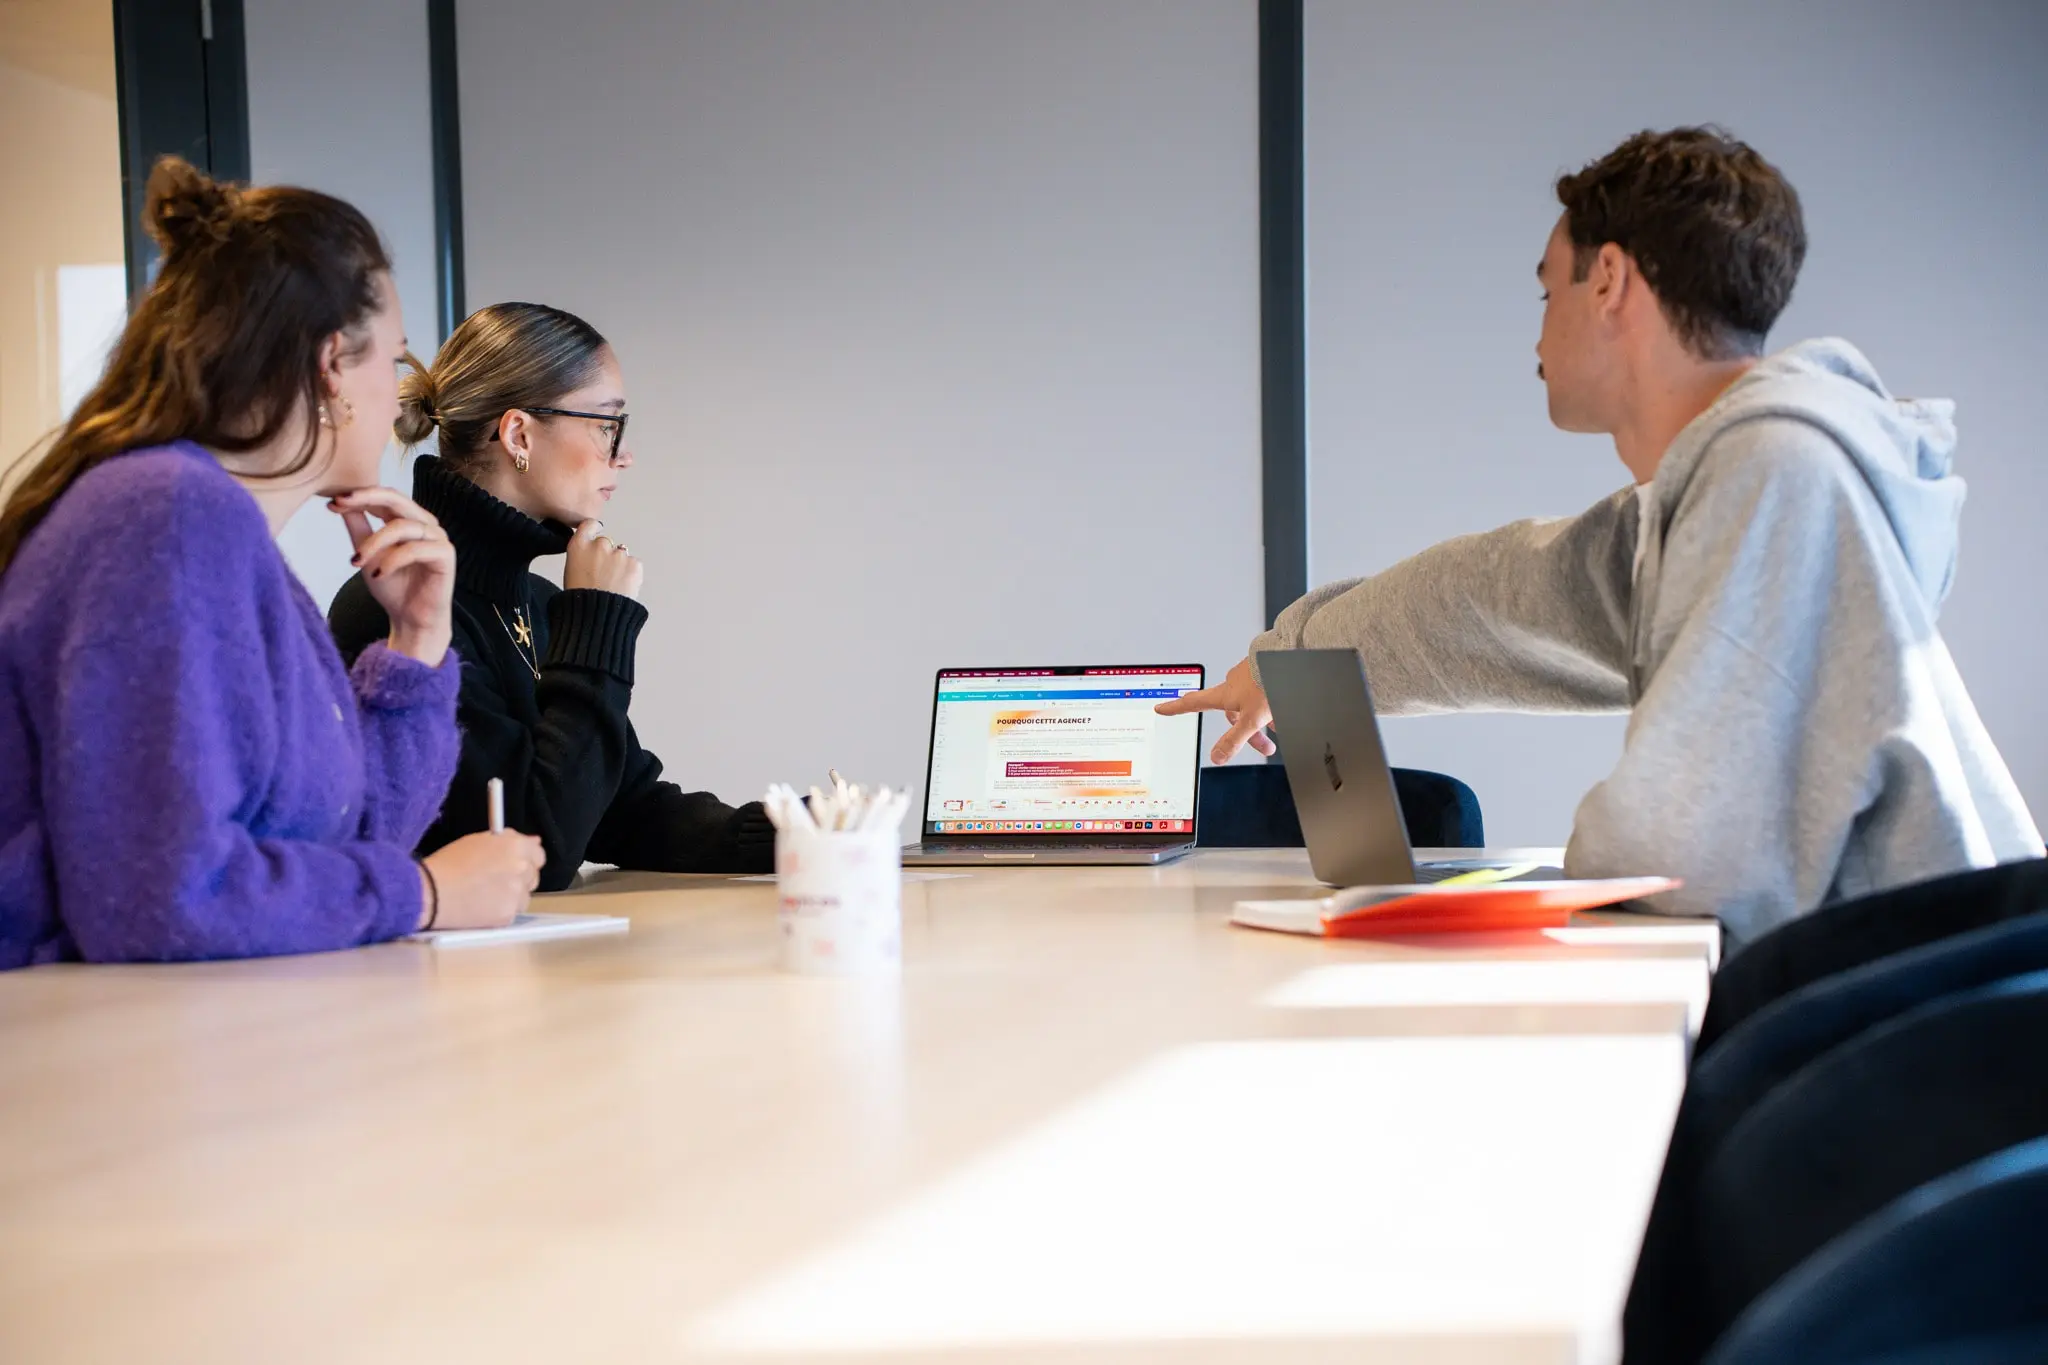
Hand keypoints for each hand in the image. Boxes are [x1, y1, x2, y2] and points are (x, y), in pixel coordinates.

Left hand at [331, 487, 453, 664]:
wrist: (411, 619)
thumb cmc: (393, 587)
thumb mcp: (367, 553)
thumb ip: (358, 527)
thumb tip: (339, 502)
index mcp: (407, 519)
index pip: (384, 497)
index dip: (359, 495)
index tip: (332, 501)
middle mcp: (424, 523)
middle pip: (396, 500)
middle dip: (366, 499)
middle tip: (341, 504)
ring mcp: (437, 537)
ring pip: (402, 526)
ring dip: (374, 542)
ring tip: (357, 562)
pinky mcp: (445, 554)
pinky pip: (415, 549)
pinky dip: (392, 560)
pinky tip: (378, 574)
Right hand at [420, 831, 545, 929]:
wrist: (430, 893)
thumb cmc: (448, 864)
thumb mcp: (477, 841)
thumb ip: (508, 840)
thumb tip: (533, 841)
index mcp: (515, 846)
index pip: (538, 854)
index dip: (526, 859)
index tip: (516, 863)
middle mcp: (521, 869)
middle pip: (533, 875)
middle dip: (519, 877)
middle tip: (494, 880)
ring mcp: (516, 893)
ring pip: (524, 897)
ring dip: (511, 896)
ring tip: (484, 894)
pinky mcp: (507, 915)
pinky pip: (512, 912)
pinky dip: (501, 911)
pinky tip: (480, 906)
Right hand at [564, 520, 643, 598]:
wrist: (597, 616)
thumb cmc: (580, 599)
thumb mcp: (570, 572)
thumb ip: (581, 556)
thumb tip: (590, 556)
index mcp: (579, 546)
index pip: (589, 525)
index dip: (594, 529)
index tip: (596, 533)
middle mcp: (599, 545)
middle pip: (606, 543)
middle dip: (606, 555)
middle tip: (604, 574)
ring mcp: (618, 554)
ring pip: (621, 555)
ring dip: (620, 565)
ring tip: (613, 585)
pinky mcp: (634, 564)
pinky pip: (634, 565)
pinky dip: (631, 574)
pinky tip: (623, 586)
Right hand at [1155, 656, 1276, 762]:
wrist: (1285, 657)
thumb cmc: (1266, 682)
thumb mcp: (1250, 719)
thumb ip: (1234, 739)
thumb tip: (1217, 757)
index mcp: (1223, 695)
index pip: (1192, 703)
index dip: (1175, 708)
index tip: (1162, 708)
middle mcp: (1233, 684)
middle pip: (1234, 714)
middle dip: (1249, 732)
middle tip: (1264, 745)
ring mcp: (1248, 676)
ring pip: (1252, 704)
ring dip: (1264, 719)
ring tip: (1278, 727)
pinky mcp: (1262, 671)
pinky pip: (1263, 693)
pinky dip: (1270, 704)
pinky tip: (1281, 708)